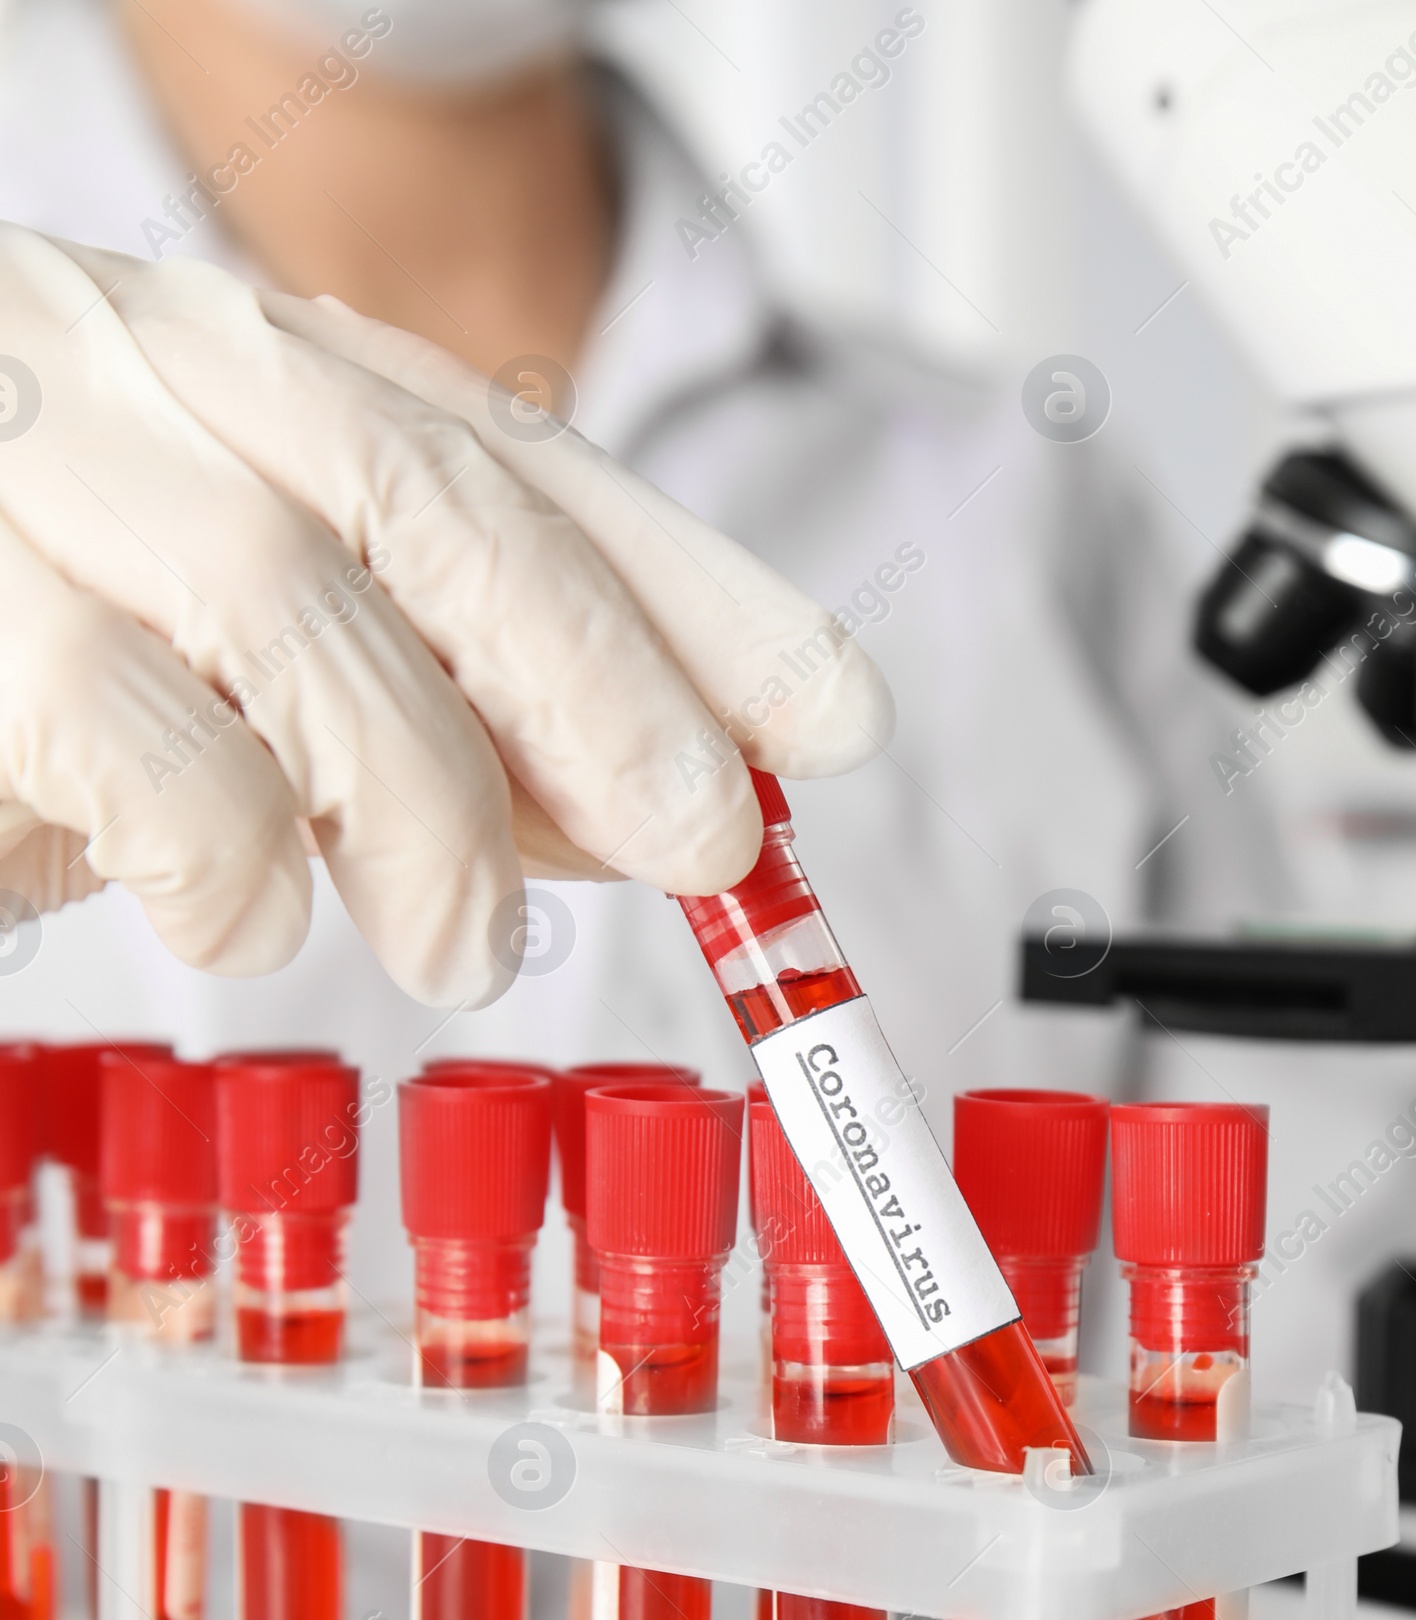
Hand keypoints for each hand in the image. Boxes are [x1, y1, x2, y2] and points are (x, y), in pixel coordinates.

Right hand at [0, 228, 891, 1004]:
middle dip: (597, 682)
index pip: (512, 455)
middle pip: (428, 492)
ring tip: (467, 944)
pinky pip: (133, 733)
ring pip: (294, 598)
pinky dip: (234, 857)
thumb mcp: (261, 685)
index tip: (828, 717)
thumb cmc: (27, 664)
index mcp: (241, 374)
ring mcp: (26, 459)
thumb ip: (443, 719)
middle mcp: (138, 369)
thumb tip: (647, 800)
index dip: (692, 587)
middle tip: (707, 840)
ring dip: (424, 801)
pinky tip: (251, 920)